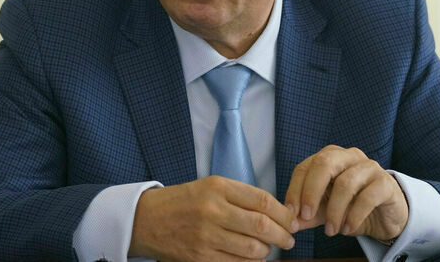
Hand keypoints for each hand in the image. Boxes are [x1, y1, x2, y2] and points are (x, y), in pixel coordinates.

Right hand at [129, 176, 298, 261]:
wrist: (147, 219)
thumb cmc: (184, 201)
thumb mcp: (210, 186)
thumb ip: (241, 196)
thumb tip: (276, 212)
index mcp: (218, 187)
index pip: (263, 201)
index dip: (283, 214)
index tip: (292, 221)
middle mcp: (213, 210)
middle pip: (261, 225)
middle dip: (283, 235)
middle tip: (289, 239)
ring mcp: (206, 236)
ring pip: (252, 249)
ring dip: (267, 251)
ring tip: (269, 249)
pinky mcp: (200, 257)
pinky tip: (253, 258)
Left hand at [284, 145, 407, 241]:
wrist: (386, 215)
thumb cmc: (353, 206)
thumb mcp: (326, 210)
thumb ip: (308, 214)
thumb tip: (289, 222)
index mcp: (330, 157)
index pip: (305, 167)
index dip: (295, 189)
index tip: (291, 212)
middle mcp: (349, 156)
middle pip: (324, 164)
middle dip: (311, 191)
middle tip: (306, 215)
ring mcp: (369, 167)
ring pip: (345, 183)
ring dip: (334, 210)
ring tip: (330, 231)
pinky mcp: (385, 183)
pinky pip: (367, 197)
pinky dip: (353, 216)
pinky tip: (347, 229)